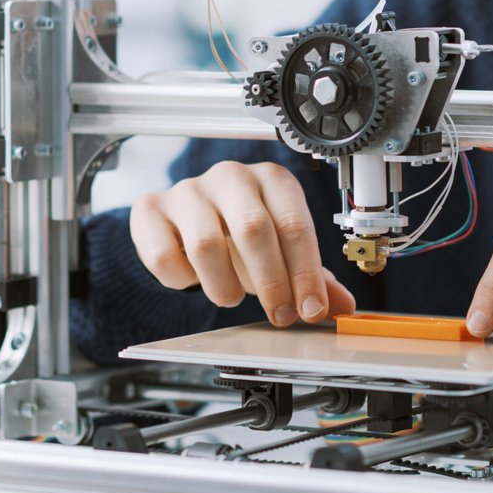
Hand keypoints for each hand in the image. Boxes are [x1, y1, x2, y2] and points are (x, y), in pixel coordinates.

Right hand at [130, 161, 357, 326]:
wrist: (185, 219)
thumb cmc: (238, 232)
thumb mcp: (281, 252)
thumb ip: (311, 277)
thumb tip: (343, 305)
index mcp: (271, 180)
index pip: (294, 225)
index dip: (305, 274)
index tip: (311, 310)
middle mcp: (230, 177)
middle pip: (254, 230)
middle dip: (271, 282)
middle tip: (278, 315)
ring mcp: (187, 190)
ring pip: (206, 243)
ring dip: (223, 285)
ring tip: (230, 298)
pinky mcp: (150, 209)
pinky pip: (164, 253)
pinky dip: (181, 279)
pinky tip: (191, 278)